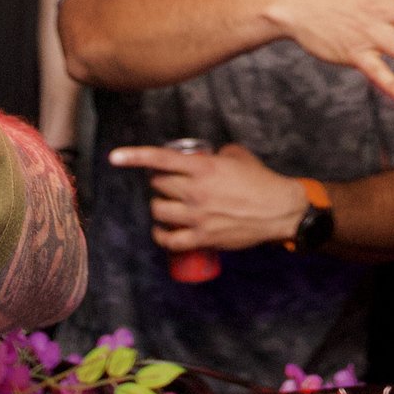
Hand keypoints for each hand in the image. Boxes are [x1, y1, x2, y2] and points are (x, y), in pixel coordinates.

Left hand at [108, 142, 309, 252]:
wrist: (279, 210)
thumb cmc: (260, 180)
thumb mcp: (237, 156)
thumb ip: (215, 154)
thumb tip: (204, 157)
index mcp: (203, 167)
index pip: (160, 159)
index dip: (134, 156)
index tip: (114, 157)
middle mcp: (196, 191)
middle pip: (158, 185)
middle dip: (158, 182)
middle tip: (168, 183)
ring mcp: (198, 216)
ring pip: (159, 211)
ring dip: (158, 208)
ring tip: (166, 206)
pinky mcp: (203, 237)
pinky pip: (170, 240)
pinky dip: (162, 236)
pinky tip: (162, 232)